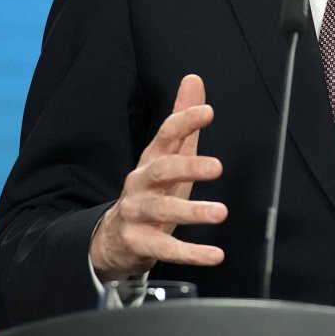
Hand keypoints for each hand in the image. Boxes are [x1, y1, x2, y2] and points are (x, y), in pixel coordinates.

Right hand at [90, 74, 226, 280]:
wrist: (114, 237)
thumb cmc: (152, 192)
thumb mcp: (168, 156)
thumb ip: (182, 123)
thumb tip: (194, 80)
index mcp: (151, 160)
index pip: (165, 135)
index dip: (184, 122)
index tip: (207, 111)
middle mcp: (141, 184)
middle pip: (161, 171)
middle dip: (188, 167)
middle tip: (217, 167)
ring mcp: (137, 213)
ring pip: (162, 210)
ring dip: (192, 212)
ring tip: (220, 213)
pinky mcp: (139, 243)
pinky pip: (165, 249)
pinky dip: (190, 253)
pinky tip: (214, 255)